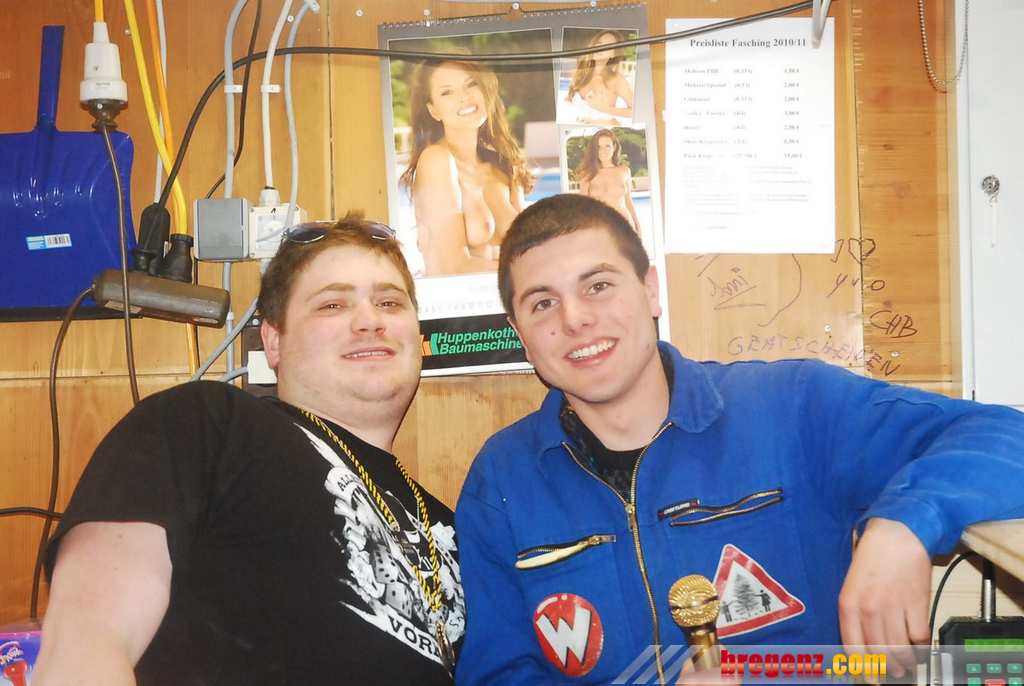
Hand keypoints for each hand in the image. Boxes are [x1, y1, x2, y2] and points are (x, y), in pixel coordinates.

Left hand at [838, 518, 931, 677]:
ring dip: (905, 662)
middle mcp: (868, 608)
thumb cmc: (872, 557)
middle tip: (893, 674)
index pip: (852, 647)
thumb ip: (855, 612)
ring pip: (899, 649)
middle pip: (878, 652)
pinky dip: (920, 648)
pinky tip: (919, 647)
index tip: (869, 677)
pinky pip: (919, 637)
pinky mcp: (917, 604)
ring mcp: (893, 607)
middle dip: (886, 669)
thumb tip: (863, 644)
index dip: (862, 667)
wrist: (897, 534)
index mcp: (848, 603)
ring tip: (907, 665)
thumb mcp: (852, 584)